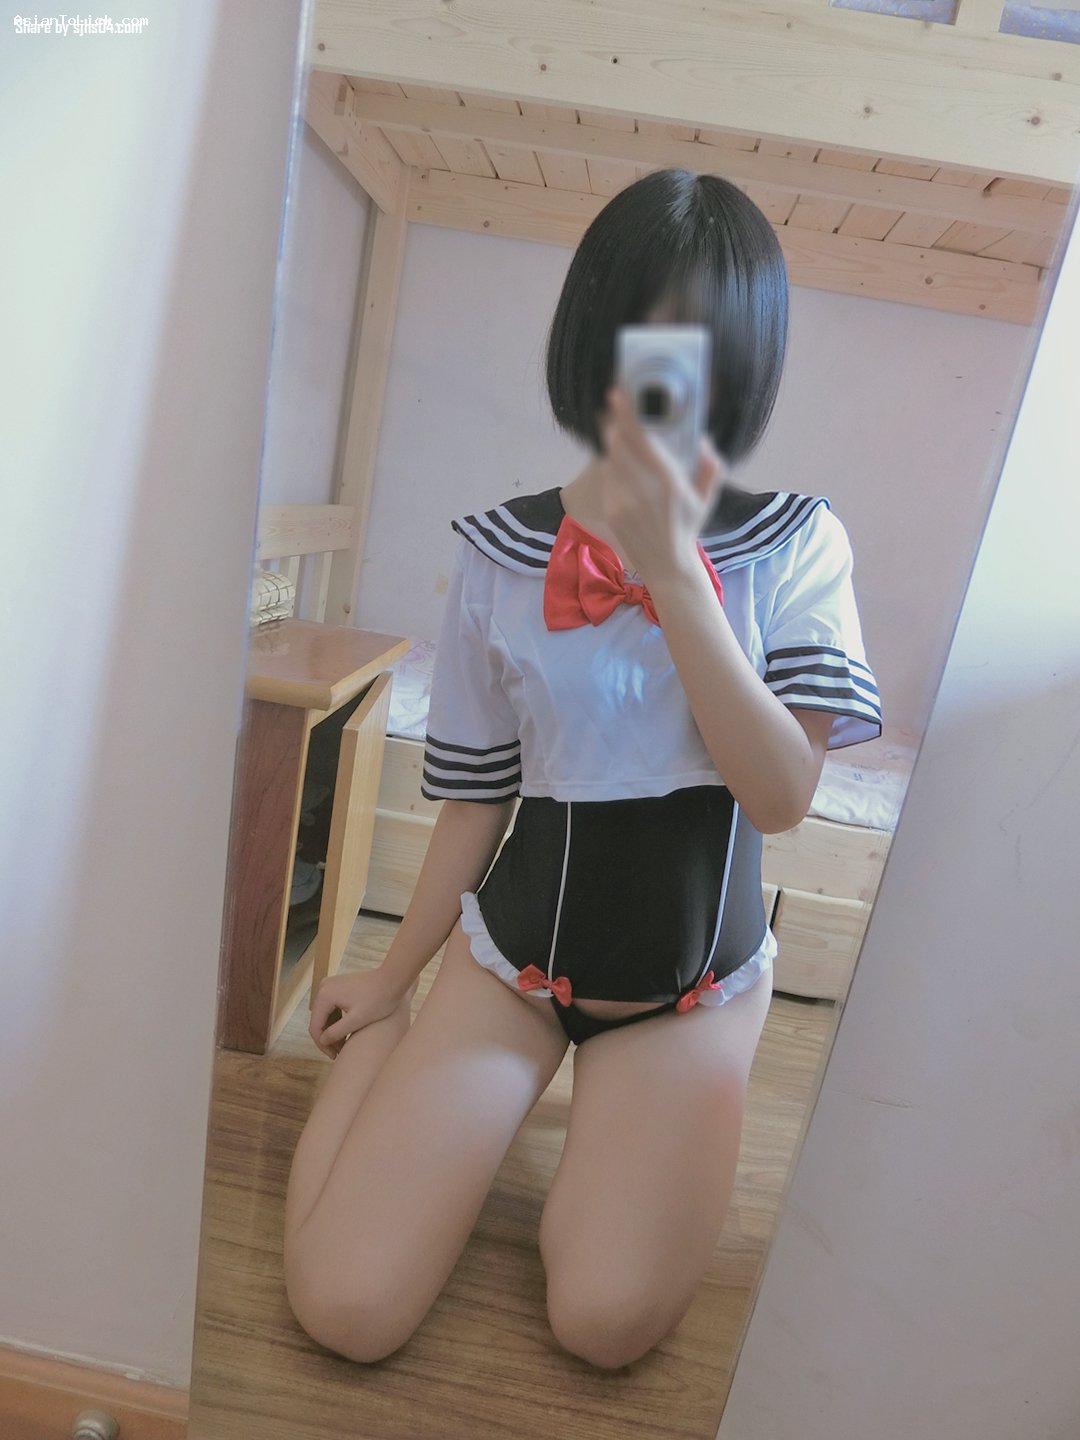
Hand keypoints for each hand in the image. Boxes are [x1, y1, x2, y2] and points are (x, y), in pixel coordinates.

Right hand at [309, 968, 408, 1057]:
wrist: (393, 979)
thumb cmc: (378, 999)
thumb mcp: (357, 1020)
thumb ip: (337, 1032)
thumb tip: (322, 1041)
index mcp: (325, 995)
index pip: (315, 1026)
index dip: (322, 1045)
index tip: (334, 1056)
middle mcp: (324, 987)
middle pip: (318, 1020)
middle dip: (327, 1038)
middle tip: (338, 1053)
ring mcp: (330, 985)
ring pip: (325, 1015)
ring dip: (332, 1030)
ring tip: (343, 1045)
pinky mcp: (338, 986)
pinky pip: (332, 1008)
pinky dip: (337, 1020)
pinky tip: (346, 1032)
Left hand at [597, 387, 726, 580]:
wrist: (667, 566)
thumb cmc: (688, 528)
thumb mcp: (706, 498)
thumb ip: (710, 467)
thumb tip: (703, 441)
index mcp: (670, 482)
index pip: (641, 440)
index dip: (626, 415)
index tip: (616, 396)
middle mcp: (644, 491)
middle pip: (618, 445)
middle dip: (614, 425)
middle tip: (614, 410)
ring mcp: (624, 502)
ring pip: (610, 460)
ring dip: (612, 445)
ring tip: (617, 436)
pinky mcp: (611, 511)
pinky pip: (607, 479)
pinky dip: (611, 468)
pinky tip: (620, 468)